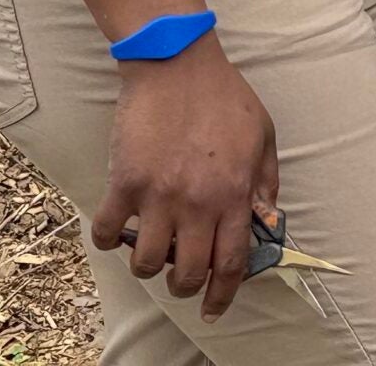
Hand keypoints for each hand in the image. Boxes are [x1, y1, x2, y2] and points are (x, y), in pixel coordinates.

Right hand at [91, 37, 278, 321]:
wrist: (177, 66)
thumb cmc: (225, 98)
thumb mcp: (263, 137)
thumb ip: (266, 182)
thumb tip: (268, 220)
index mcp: (234, 194)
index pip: (231, 262)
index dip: (222, 294)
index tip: (214, 309)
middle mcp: (197, 202)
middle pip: (187, 272)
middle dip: (184, 286)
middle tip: (181, 279)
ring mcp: (158, 195)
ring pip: (146, 262)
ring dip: (147, 266)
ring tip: (151, 252)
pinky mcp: (124, 183)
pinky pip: (107, 232)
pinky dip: (108, 240)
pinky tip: (118, 230)